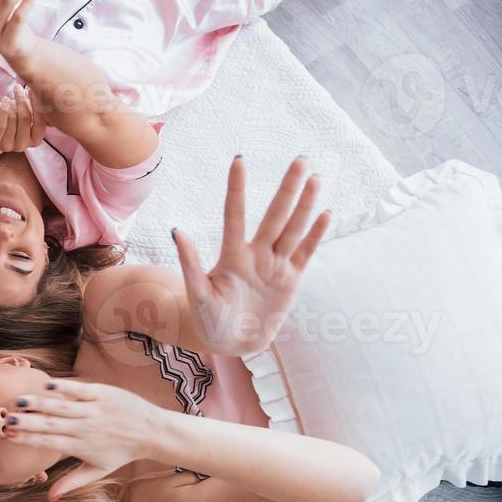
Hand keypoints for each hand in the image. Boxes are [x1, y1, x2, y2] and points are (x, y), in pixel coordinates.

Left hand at [0, 82, 47, 150]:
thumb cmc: (11, 112)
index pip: (40, 123)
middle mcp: (22, 146)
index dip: (37, 105)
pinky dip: (3, 110)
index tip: (33, 89)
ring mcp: (7, 147)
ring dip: (10, 104)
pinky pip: (1, 125)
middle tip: (18, 87)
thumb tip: (55, 104)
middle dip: (22, 100)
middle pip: (25, 119)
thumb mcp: (29, 110)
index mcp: (35, 140)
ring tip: (8, 97)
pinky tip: (3, 100)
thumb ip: (41, 109)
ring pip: (12, 119)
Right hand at [2, 378, 165, 498]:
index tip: (8, 435)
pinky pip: (80, 390)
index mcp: (80, 446)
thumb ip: (72, 482)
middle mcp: (84, 428)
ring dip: (39, 404)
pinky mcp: (102, 393)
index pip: (48, 442)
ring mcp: (93, 410)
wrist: (151, 432)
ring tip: (19, 401)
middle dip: (27, 422)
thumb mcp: (97, 471)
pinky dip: (64, 387)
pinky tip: (47, 385)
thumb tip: (50, 497)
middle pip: (50, 424)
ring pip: (61, 407)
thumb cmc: (121, 453)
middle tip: (6, 418)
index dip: (27, 439)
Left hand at [171, 157, 330, 355]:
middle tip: (299, 159)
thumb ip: (190, 264)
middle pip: (274, 216)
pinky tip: (325, 212)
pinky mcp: (291, 279)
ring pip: (293, 229)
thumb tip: (176, 230)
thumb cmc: (209, 319)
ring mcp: (275, 265)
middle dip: (287, 189)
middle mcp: (256, 254)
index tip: (239, 161)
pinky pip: (305, 253)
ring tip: (315, 178)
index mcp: (232, 256)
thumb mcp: (198, 294)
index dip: (237, 189)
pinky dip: (315, 234)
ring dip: (304, 205)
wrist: (232, 342)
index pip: (235, 215)